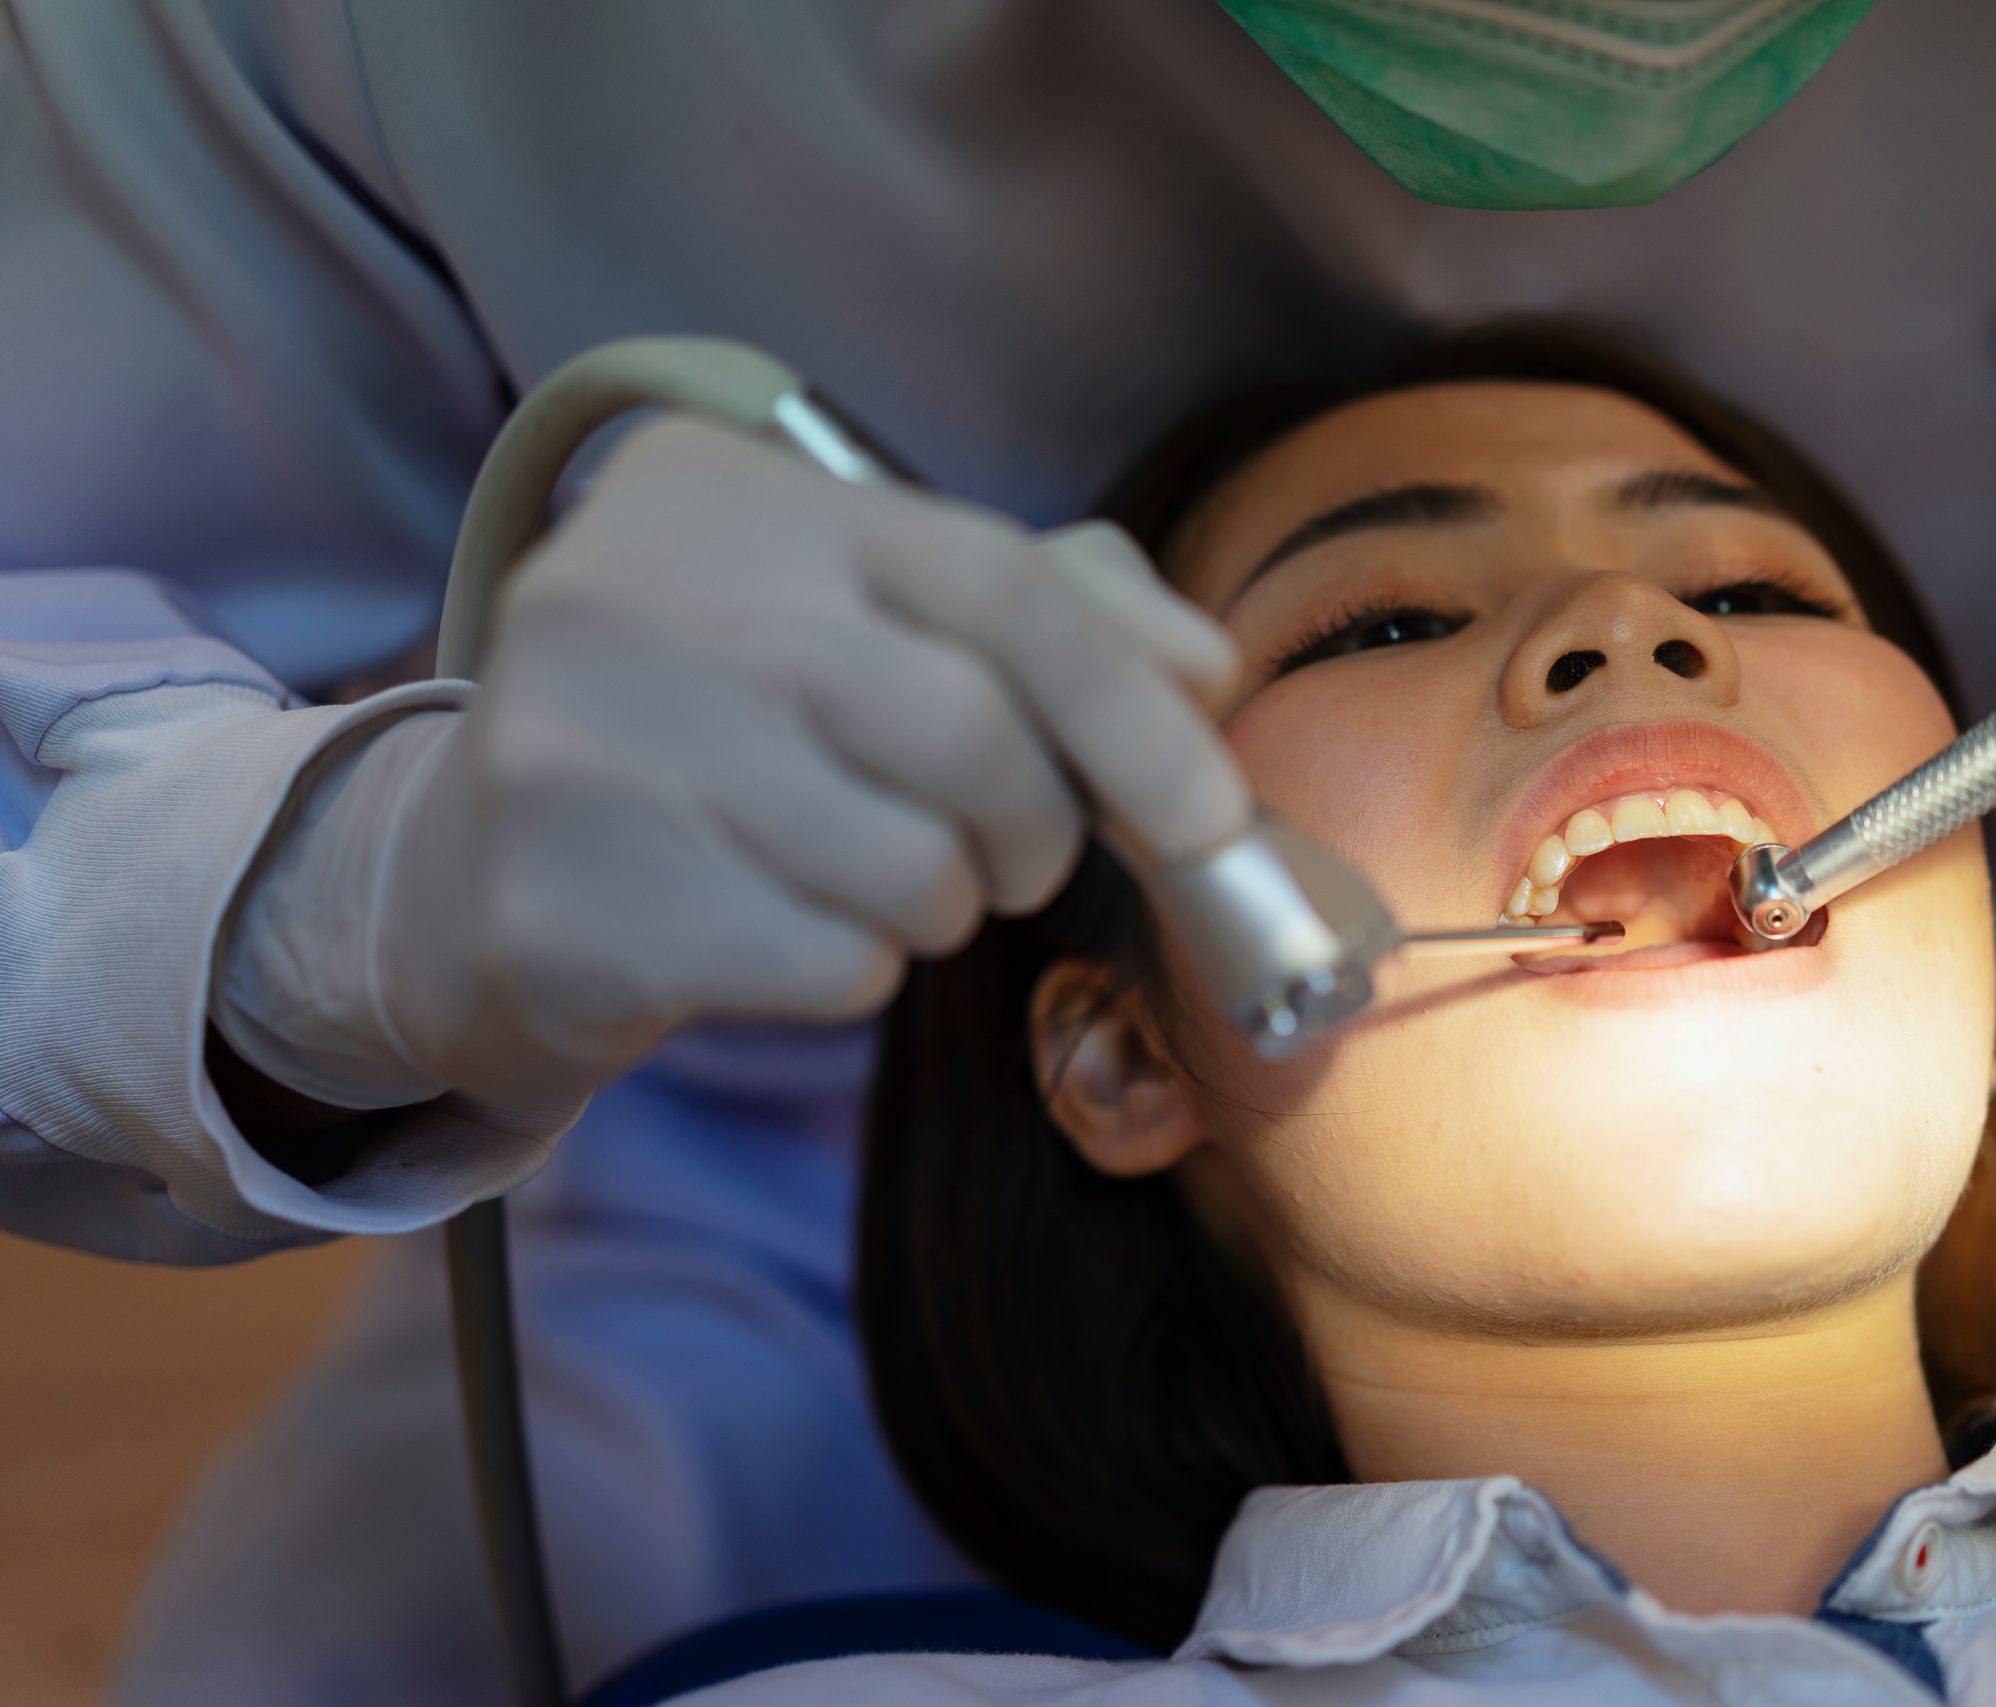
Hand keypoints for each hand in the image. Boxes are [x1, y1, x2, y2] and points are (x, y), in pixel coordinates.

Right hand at [368, 415, 1244, 1105]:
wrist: (469, 871)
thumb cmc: (716, 734)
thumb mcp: (860, 624)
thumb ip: (1045, 614)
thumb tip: (1201, 668)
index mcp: (724, 492)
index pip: (997, 580)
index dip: (1133, 707)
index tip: (1211, 815)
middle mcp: (629, 588)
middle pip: (969, 730)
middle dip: (1037, 828)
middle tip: (1013, 859)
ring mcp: (578, 747)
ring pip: (909, 867)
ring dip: (940, 907)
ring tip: (871, 882)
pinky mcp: (563, 903)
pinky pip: (831, 966)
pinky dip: (856, 972)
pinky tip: (778, 933)